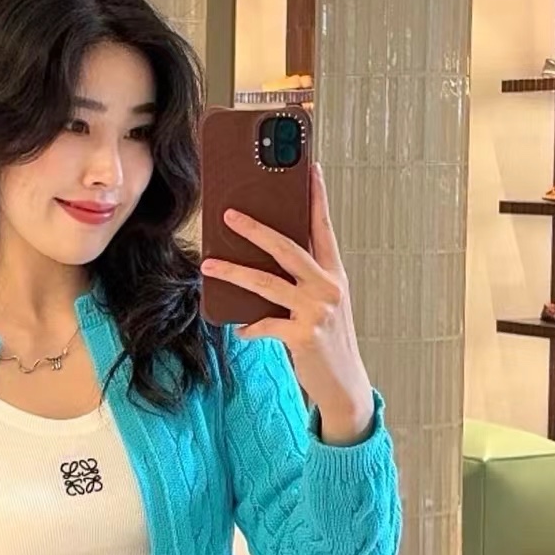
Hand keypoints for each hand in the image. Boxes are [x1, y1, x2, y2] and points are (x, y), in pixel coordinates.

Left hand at [201, 164, 374, 444]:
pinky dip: (249, 327)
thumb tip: (260, 261)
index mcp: (334, 274)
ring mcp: (317, 310)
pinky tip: (241, 330)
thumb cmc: (327, 341)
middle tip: (229, 215)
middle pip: (288, 248)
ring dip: (234, 272)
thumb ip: (300, 281)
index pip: (323, 228)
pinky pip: (264, 323)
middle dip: (256, 229)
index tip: (311, 168)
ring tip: (209, 265)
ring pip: (267, 283)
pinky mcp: (303, 334)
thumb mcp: (321, 305)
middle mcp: (329, 287)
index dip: (317, 198)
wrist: (344, 385)